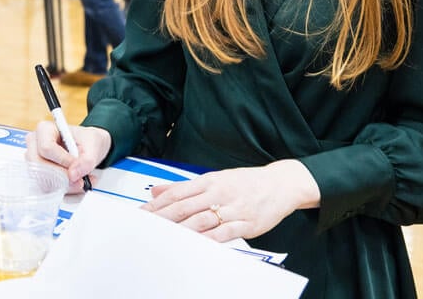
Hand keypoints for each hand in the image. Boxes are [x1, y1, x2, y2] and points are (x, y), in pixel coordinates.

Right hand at [25, 120, 110, 192]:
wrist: (88, 147)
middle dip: (62, 176)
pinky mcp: (38, 175)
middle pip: (40, 165)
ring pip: (42, 180)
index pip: (46, 148)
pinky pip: (47, 188)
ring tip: (83, 180)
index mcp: (45, 130)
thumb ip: (87, 160)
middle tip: (81, 180)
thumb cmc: (87, 140)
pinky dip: (64, 190)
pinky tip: (77, 183)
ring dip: (66, 185)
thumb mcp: (93, 144)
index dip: (63, 160)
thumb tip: (73, 174)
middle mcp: (35, 145)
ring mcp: (34, 161)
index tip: (77, 165)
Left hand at [142, 159, 319, 241]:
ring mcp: (233, 208)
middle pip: (185, 207)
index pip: (177, 193)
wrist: (281, 184)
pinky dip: (209, 239)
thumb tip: (157, 190)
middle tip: (145, 227)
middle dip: (162, 218)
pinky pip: (224, 233)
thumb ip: (184, 186)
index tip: (141, 213)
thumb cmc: (245, 182)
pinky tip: (196, 244)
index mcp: (209, 180)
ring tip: (164, 237)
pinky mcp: (247, 223)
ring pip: (202, 220)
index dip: (157, 204)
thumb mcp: (214, 178)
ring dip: (181, 229)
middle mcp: (219, 192)